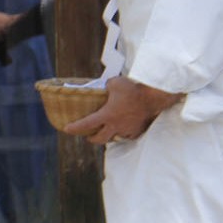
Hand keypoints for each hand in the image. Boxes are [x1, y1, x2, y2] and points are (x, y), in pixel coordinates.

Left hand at [64, 75, 179, 143]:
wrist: (156, 96)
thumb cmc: (135, 89)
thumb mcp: (114, 83)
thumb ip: (106, 86)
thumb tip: (105, 87)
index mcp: (107, 115)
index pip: (86, 124)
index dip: (74, 128)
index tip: (67, 129)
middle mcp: (116, 126)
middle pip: (99, 139)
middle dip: (91, 138)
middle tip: (88, 135)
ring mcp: (127, 130)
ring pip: (114, 138)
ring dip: (109, 135)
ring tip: (107, 130)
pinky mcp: (138, 131)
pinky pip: (128, 135)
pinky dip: (123, 133)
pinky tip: (123, 128)